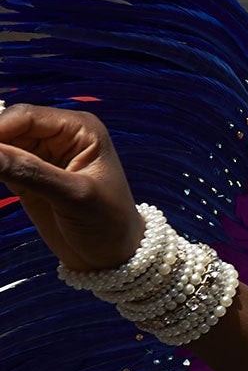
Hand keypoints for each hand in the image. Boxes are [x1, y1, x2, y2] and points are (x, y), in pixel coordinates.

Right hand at [0, 104, 146, 270]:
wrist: (112, 254)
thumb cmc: (108, 222)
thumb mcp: (75, 196)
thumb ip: (31, 173)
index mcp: (80, 129)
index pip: (26, 116)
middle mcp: (59, 135)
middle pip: (7, 127)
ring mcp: (41, 156)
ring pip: (0, 146)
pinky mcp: (26, 177)